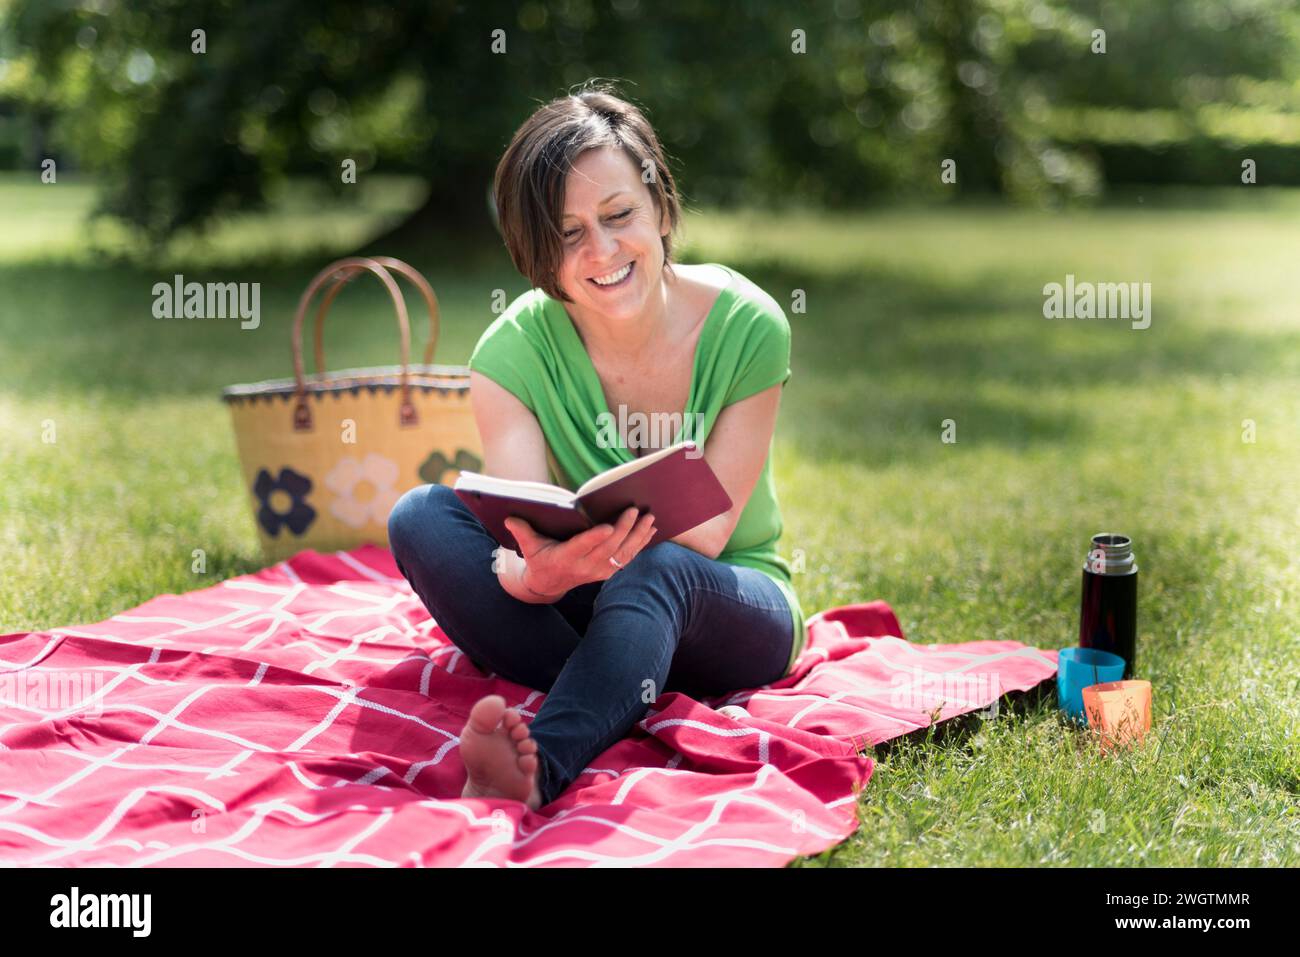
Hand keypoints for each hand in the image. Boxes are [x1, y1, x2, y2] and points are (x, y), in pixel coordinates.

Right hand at [504, 507, 656, 595]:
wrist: (549, 584)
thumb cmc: (540, 559)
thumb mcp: (528, 547)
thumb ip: (522, 532)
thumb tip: (510, 518)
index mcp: (565, 558)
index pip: (582, 546)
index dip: (595, 538)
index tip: (607, 526)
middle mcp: (585, 566)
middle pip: (608, 547)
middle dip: (623, 528)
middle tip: (634, 510)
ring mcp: (599, 570)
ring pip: (623, 553)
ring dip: (638, 535)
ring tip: (649, 518)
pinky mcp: (608, 571)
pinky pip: (627, 557)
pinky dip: (641, 544)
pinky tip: (650, 530)